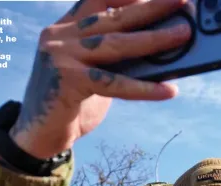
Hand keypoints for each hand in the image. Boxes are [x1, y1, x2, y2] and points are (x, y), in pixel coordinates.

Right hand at [7, 0, 190, 158]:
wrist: (37, 138)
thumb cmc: (67, 106)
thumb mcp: (90, 73)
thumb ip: (112, 57)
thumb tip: (158, 46)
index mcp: (63, 29)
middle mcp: (59, 37)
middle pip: (112, 16)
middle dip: (151, 7)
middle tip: (184, 2)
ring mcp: (60, 57)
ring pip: (115, 44)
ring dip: (153, 39)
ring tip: (183, 35)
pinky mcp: (67, 81)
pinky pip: (113, 82)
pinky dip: (142, 87)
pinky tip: (166, 90)